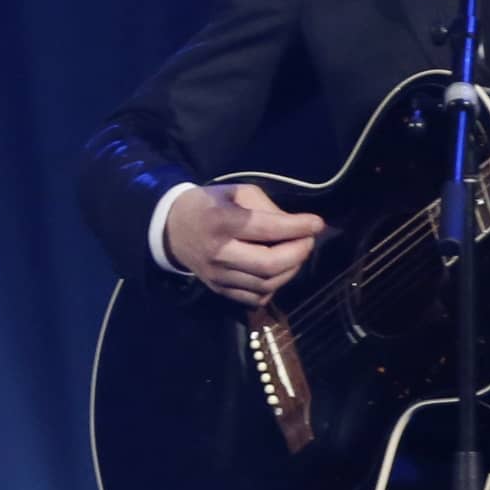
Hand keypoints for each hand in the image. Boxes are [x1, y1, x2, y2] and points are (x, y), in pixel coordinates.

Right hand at [166, 182, 326, 307]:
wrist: (172, 229)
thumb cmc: (209, 205)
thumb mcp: (236, 192)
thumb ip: (266, 207)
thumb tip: (295, 226)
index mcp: (221, 222)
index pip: (267, 228)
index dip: (297, 227)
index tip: (317, 223)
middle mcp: (219, 252)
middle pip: (269, 264)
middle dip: (298, 253)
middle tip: (308, 241)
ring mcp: (218, 276)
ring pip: (266, 284)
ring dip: (290, 270)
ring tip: (296, 254)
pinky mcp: (219, 290)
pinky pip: (256, 298)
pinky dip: (274, 286)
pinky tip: (278, 271)